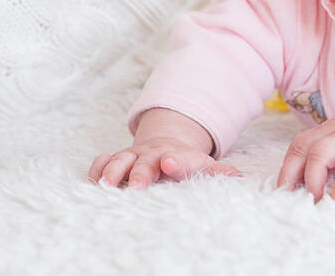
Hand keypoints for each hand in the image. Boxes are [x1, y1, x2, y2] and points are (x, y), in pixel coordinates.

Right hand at [89, 137, 240, 188]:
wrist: (163, 145)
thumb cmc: (184, 162)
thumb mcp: (203, 166)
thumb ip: (219, 173)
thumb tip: (240, 178)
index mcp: (174, 157)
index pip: (175, 160)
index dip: (173, 162)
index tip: (170, 164)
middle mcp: (150, 156)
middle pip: (143, 164)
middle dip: (138, 174)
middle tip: (135, 188)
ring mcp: (132, 157)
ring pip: (119, 161)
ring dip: (112, 171)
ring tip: (105, 185)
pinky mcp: (115, 161)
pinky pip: (102, 161)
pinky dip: (97, 168)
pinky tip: (93, 180)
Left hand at [276, 114, 334, 204]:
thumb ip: (333, 165)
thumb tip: (311, 191)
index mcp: (329, 129)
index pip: (299, 144)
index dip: (287, 167)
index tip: (282, 190)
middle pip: (303, 148)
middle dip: (292, 174)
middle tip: (291, 198)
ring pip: (320, 154)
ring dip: (313, 181)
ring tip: (315, 203)